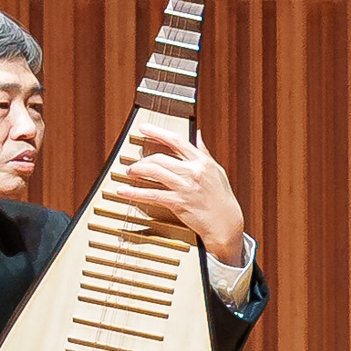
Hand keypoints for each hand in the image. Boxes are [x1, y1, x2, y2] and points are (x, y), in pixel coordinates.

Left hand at [113, 119, 247, 262]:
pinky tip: (125, 191)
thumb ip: (204, 152)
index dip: (158, 132)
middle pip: (160, 158)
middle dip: (143, 160)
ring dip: (138, 171)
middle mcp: (193, 172)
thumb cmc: (221, 198)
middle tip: (134, 165)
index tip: (144, 128)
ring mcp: (186, 187)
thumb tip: (198, 135)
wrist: (225, 223)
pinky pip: (152, 194)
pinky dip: (135, 192)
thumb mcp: (216, 171)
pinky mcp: (179, 202)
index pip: (177, 140)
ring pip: (154, 172)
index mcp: (202, 162)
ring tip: (130, 173)